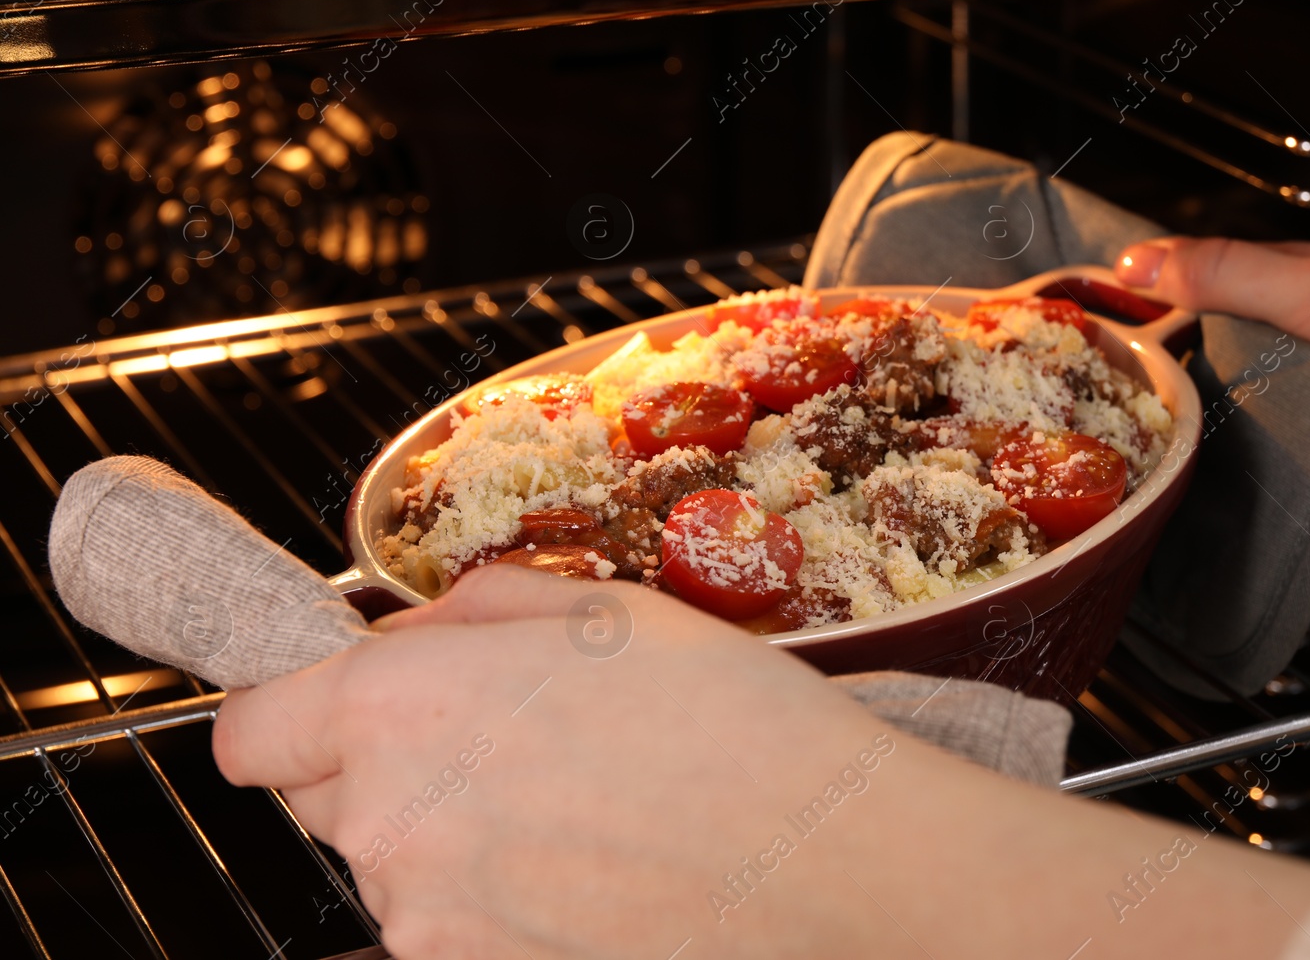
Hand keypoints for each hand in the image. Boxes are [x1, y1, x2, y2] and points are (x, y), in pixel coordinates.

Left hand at [214, 565, 1309, 958]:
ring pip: (400, 877)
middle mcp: (388, 824)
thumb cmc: (732, 723)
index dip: (300, 716)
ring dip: (459, 848)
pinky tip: (598, 879)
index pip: (255, 735)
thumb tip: (419, 634)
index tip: (346, 715)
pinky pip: (461, 936)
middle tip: (510, 753)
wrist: (826, 860)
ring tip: (582, 819)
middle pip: (330, 806)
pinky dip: (507, 913)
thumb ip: (473, 611)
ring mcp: (431, 927)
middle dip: (393, 775)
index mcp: (400, 704)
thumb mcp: (603, 611)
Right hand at [1117, 236, 1309, 526]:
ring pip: (1273, 460)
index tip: (1091, 368)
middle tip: (1119, 460)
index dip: (1153, 333)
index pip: (1212, 310)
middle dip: (1186, 426)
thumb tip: (1133, 258)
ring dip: (1238, 485)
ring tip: (1174, 511)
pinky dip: (1294, 527)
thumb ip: (1236, 276)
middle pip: (1235, 395)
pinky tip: (1257, 543)